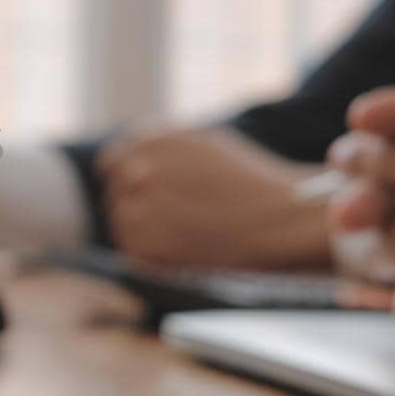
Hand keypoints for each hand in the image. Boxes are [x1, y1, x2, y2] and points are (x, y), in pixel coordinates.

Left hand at [97, 127, 329, 268]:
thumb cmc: (252, 182)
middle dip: (137, 205)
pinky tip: (183, 251)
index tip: (142, 196)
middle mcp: (140, 168)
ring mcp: (138, 205)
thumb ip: (163, 149)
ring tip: (186, 235)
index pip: (113, 162)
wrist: (281, 218)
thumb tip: (130, 163)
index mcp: (153, 140)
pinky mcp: (144, 243)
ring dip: (144, 231)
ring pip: (122, 222)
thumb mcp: (205, 144)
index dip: (125, 180)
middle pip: (116, 193)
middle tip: (174, 222)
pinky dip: (151, 255)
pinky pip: (132, 250)